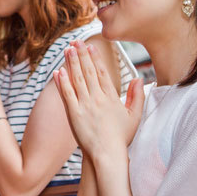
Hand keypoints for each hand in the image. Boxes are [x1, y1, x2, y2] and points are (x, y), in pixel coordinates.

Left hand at [53, 40, 144, 159]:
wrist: (107, 154)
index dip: (96, 58)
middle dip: (81, 55)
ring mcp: (85, 106)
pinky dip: (62, 82)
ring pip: (77, 79)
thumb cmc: (120, 138)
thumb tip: (138, 79)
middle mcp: (98, 99)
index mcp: (111, 98)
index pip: (103, 73)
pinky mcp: (74, 114)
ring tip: (67, 49)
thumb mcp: (134, 116)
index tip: (91, 46)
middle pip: (89, 72)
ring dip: (71, 63)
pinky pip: (67, 94)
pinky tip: (58, 71)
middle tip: (76, 41)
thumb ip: (136, 96)